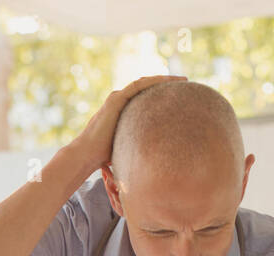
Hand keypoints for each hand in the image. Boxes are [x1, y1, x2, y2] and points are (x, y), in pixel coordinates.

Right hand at [67, 74, 186, 172]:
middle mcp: (120, 102)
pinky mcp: (116, 99)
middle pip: (148, 89)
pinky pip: (138, 85)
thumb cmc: (104, 157)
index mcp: (123, 112)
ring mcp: (118, 99)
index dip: (163, 96)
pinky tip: (167, 80)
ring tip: (182, 79)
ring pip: (144, 84)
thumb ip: (139, 145)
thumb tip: (157, 158)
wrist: (87, 154)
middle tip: (186, 84)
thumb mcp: (128, 147)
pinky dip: (153, 81)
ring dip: (163, 80)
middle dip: (166, 85)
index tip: (180, 97)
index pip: (147, 99)